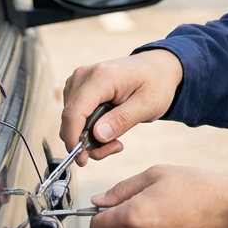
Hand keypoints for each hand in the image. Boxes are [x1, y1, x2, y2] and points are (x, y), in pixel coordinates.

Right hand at [60, 48, 182, 163]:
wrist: (158, 67)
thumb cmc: (156, 82)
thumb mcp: (148, 105)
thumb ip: (122, 120)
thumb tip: (97, 136)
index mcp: (101, 77)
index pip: (74, 112)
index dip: (73, 139)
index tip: (82, 159)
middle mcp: (83, 76)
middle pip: (70, 118)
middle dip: (87, 142)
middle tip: (115, 147)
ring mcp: (79, 80)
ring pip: (70, 120)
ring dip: (89, 137)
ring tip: (116, 140)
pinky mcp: (78, 88)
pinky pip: (75, 115)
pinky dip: (88, 129)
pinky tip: (108, 130)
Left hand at [89, 165, 227, 227]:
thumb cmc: (198, 188)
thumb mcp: (158, 174)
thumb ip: (122, 189)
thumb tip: (98, 201)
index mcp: (133, 216)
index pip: (96, 226)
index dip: (101, 215)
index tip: (114, 208)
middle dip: (124, 222)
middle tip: (151, 205)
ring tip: (169, 215)